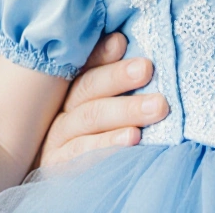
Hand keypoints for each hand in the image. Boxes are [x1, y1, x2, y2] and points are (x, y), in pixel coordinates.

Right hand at [37, 33, 168, 167]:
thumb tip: (133, 47)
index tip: (122, 41)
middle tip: (147, 68)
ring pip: (90, 118)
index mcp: (72, 89)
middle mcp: (63, 109)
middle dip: (118, 76)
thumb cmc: (90, 136)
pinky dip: (108, 144)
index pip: (86, 64)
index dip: (102, 53)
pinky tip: (132, 138)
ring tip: (156, 106)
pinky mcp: (58, 163)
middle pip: (88, 87)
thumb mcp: (99, 104)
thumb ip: (115, 81)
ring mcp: (58, 137)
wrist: (61, 173)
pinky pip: (83, 153)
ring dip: (125, 110)